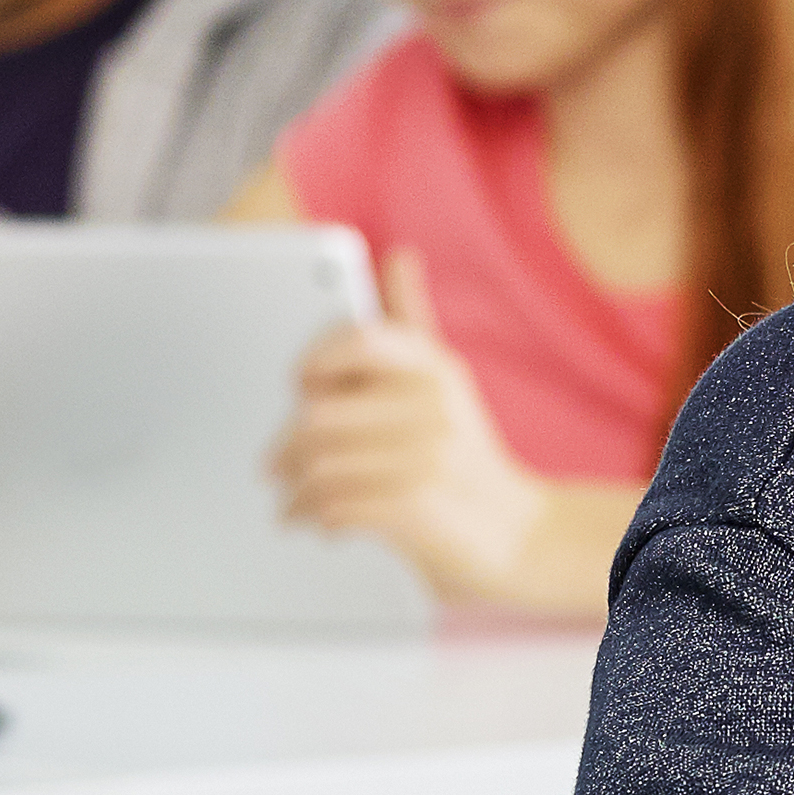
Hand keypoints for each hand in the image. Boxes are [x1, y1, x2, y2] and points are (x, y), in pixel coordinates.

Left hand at [272, 250, 552, 597]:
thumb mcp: (446, 384)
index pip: (358, 340)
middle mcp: (431, 406)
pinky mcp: (415, 506)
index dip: (315, 362)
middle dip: (285, 447)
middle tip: (273, 464)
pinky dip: (313, 516)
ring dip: (294, 489)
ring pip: (319, 464)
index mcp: (434, 369)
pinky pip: (334, 505)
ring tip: (292, 498)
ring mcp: (424, 456)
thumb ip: (413, 321)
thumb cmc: (467, 460)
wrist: (520, 537)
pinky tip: (314, 520)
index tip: (299, 384)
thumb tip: (399, 256)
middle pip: (318, 414)